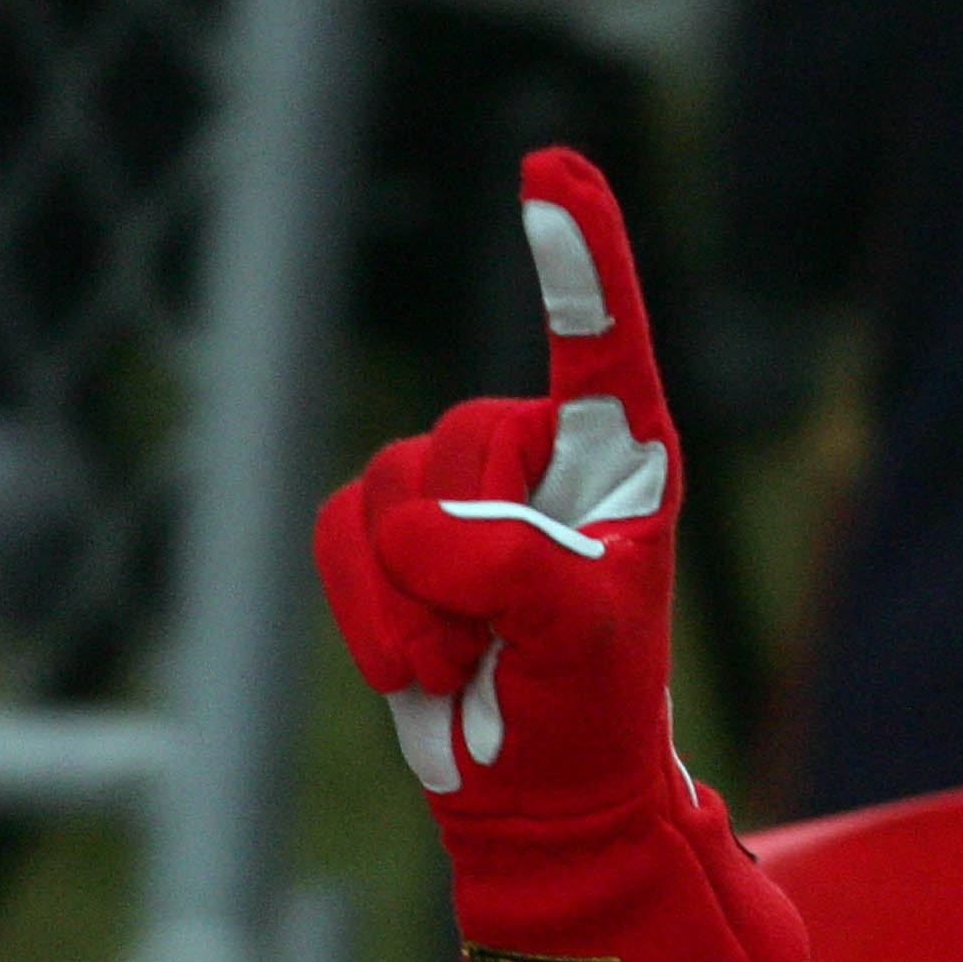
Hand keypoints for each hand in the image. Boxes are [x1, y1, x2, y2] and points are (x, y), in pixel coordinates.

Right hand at [314, 148, 681, 819]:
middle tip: (513, 640)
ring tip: (473, 659)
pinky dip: (369, 610)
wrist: (535, 798)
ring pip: (389, 490)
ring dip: (417, 598)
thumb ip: (513, 566)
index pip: (603, 344)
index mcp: (623, 462)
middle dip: (468, 556)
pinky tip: (422, 664)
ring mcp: (458, 492)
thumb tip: (420, 530)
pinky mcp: (386, 532)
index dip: (581, 257)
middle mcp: (540, 456)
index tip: (553, 163)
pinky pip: (340, 531)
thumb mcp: (580, 636)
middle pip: (460, 443)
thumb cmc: (589, 712)